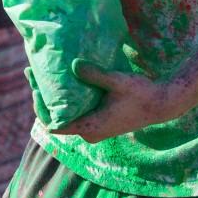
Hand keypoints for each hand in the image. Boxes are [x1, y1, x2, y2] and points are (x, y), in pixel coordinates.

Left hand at [50, 60, 192, 143]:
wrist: (162, 104)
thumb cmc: (141, 94)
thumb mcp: (118, 81)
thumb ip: (96, 75)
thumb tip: (73, 65)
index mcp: (90, 128)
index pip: (54, 125)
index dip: (41, 107)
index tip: (35, 86)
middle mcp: (89, 132)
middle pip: (58, 118)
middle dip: (46, 98)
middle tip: (36, 73)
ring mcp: (95, 128)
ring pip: (68, 115)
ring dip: (58, 98)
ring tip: (49, 75)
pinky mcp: (101, 122)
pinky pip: (79, 112)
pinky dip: (71, 99)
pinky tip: (69, 81)